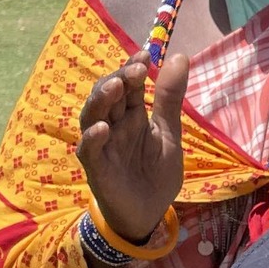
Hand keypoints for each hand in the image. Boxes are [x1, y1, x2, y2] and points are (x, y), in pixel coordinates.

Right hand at [76, 52, 188, 244]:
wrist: (149, 214)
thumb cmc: (156, 173)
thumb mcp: (169, 134)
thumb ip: (170, 100)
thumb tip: (179, 56)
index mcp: (131, 116)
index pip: (127, 85)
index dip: (132, 68)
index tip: (145, 53)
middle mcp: (113, 125)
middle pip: (107, 96)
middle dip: (118, 79)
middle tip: (135, 68)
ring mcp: (102, 145)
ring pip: (92, 116)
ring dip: (101, 101)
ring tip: (114, 87)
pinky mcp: (97, 168)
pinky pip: (89, 150)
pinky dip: (93, 138)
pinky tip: (102, 128)